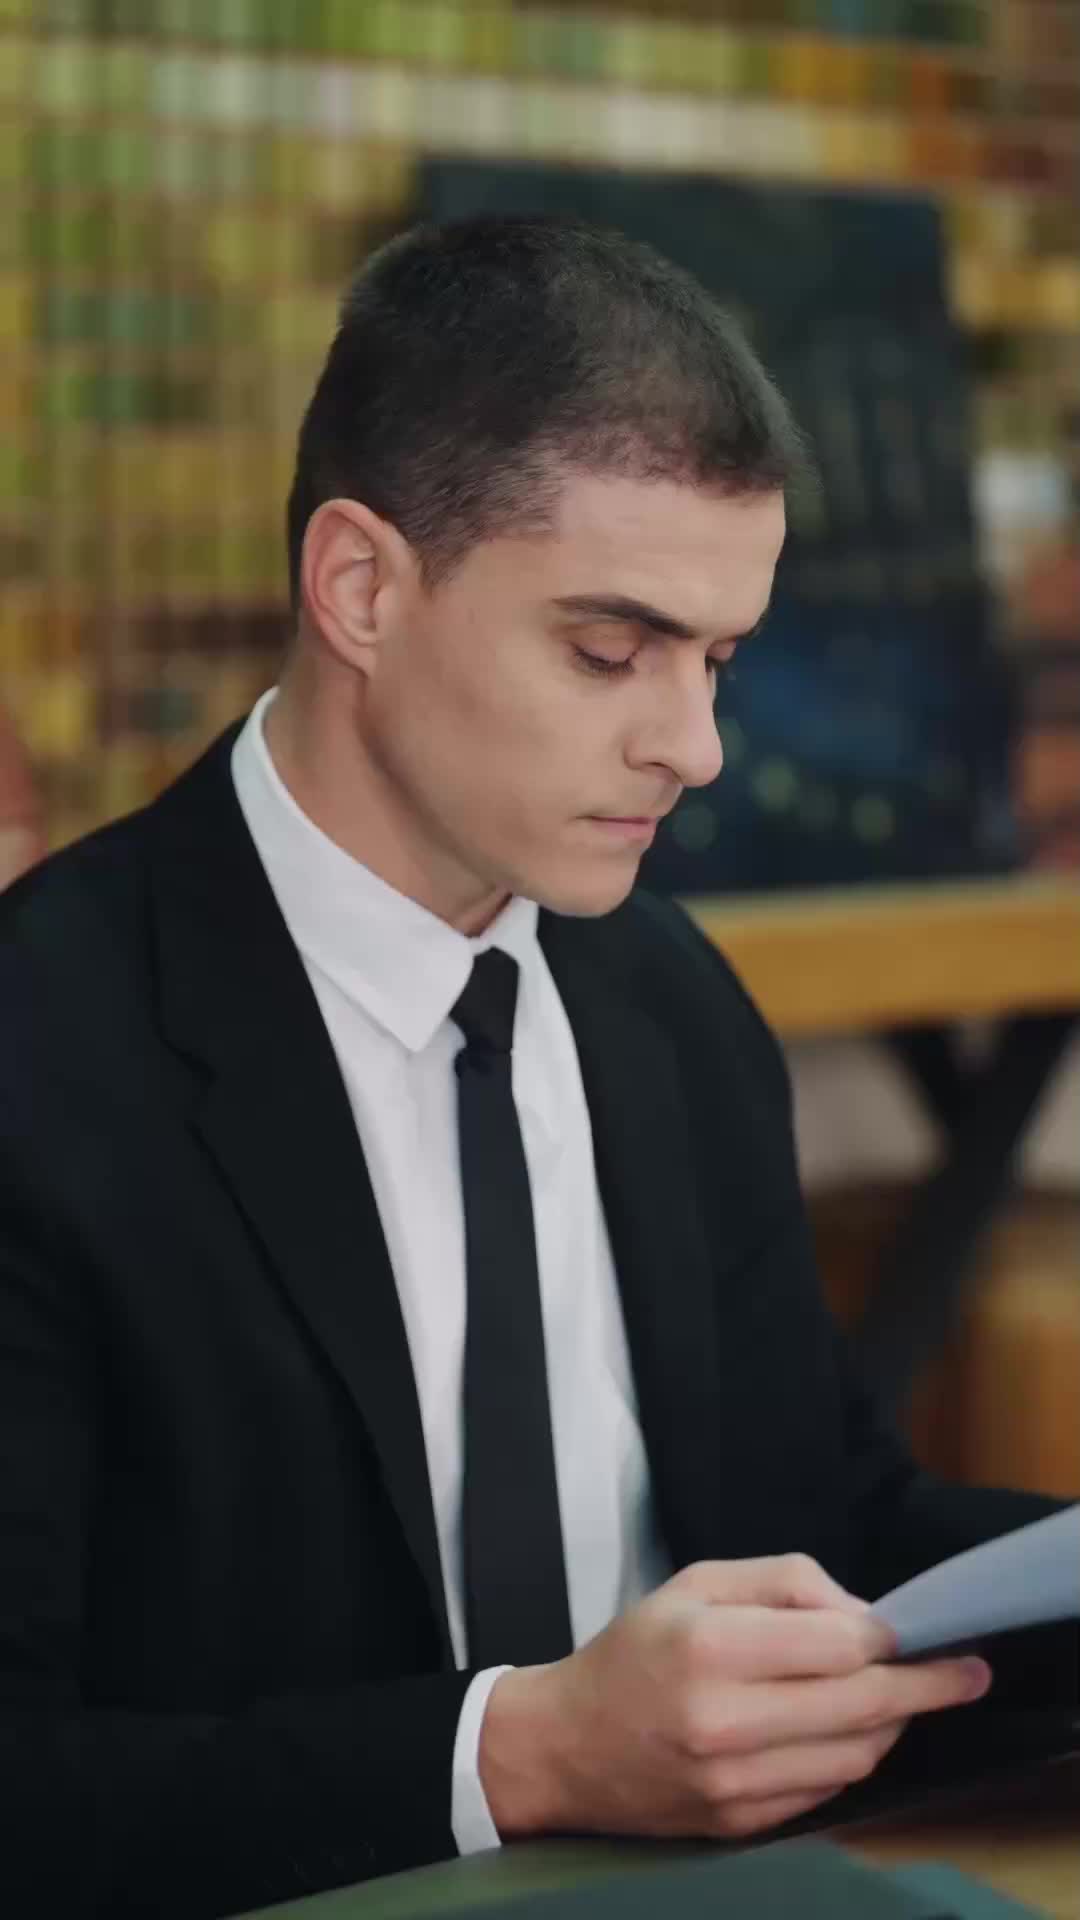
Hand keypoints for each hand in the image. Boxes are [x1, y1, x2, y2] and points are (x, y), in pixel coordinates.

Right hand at [478, 1554, 991, 1840]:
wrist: (566, 1745)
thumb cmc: (635, 1652)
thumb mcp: (698, 1582)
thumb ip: (786, 1582)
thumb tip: (863, 1613)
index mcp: (711, 1646)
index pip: (840, 1645)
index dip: (890, 1637)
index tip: (917, 1630)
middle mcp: (724, 1720)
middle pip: (863, 1706)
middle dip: (924, 1687)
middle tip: (965, 1673)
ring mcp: (733, 1783)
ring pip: (856, 1757)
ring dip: (890, 1724)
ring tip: (896, 1696)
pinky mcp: (740, 1824)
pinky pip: (826, 1792)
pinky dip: (849, 1758)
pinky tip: (845, 1731)